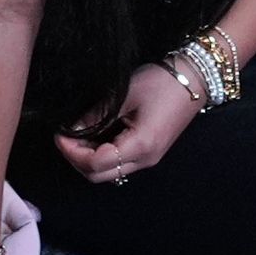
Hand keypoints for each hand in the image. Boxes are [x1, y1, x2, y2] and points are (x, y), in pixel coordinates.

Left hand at [51, 60, 198, 186]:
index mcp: (140, 147)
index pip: (95, 164)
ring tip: (77, 136)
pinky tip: (94, 137)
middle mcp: (145, 160)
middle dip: (76, 159)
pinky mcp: (150, 152)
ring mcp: (149, 159)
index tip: (59, 134)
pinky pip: (120, 164)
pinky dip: (102, 155)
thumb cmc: (163, 82)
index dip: (72, 152)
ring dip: (88, 159)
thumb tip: (71, 128)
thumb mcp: (125, 95)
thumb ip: (96, 115)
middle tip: (65, 136)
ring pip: (109, 173)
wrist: (196, 78)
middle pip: (99, 176)